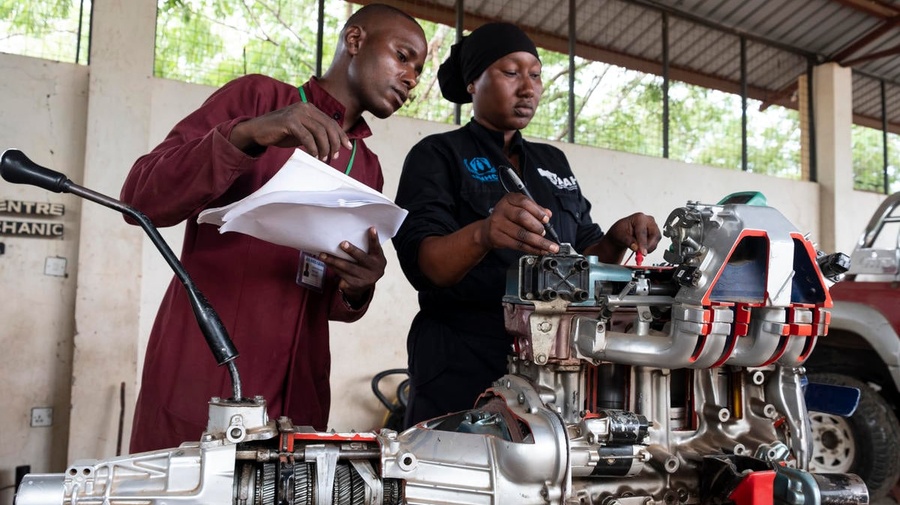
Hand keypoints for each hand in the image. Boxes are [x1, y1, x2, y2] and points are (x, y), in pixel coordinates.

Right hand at [229, 102, 351, 160]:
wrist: (258, 130)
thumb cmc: (281, 132)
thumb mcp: (302, 132)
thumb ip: (316, 134)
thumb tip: (333, 144)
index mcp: (310, 108)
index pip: (331, 121)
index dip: (341, 135)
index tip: (347, 147)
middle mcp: (305, 107)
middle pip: (328, 126)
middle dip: (334, 143)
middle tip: (334, 156)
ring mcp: (296, 113)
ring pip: (319, 131)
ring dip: (324, 147)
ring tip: (323, 158)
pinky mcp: (288, 121)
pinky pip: (306, 136)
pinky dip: (312, 147)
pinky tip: (314, 155)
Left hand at [319, 227, 386, 306]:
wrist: (365, 285)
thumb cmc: (366, 264)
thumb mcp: (371, 257)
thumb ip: (366, 248)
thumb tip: (349, 231)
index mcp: (379, 260)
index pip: (377, 248)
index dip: (374, 239)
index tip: (371, 228)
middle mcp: (374, 270)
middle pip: (361, 258)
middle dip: (352, 251)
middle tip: (343, 243)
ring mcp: (364, 278)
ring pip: (347, 268)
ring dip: (334, 260)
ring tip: (323, 255)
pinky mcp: (354, 284)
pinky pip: (341, 274)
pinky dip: (332, 267)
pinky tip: (325, 262)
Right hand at [477, 193, 559, 254]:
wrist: (487, 230)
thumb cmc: (507, 217)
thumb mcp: (519, 208)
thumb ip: (534, 209)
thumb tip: (548, 214)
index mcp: (509, 199)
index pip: (524, 202)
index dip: (537, 211)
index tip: (546, 219)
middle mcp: (502, 210)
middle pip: (522, 217)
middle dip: (536, 226)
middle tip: (544, 232)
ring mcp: (498, 224)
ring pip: (521, 234)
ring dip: (538, 242)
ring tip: (549, 246)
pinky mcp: (498, 237)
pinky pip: (518, 244)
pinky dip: (532, 249)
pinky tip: (540, 250)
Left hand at [607, 212, 660, 254]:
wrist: (622, 233)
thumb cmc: (620, 231)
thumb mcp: (620, 236)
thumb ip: (628, 241)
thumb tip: (636, 247)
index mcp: (639, 218)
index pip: (642, 231)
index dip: (643, 243)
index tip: (642, 252)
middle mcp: (648, 220)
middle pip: (654, 234)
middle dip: (649, 246)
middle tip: (642, 254)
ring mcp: (653, 227)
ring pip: (656, 239)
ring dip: (649, 247)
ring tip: (638, 250)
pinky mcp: (655, 234)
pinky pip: (655, 242)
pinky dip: (649, 248)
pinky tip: (641, 248)